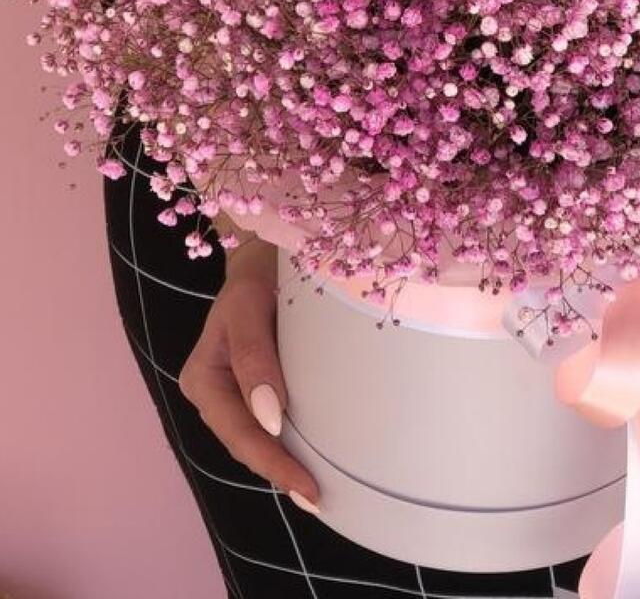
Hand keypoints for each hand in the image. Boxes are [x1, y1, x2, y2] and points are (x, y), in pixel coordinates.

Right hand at [178, 221, 320, 514]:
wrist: (262, 257)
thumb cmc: (256, 277)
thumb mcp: (250, 307)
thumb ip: (255, 357)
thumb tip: (271, 418)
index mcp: (203, 378)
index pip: (240, 432)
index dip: (272, 462)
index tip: (307, 485)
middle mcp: (211, 391)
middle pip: (245, 443)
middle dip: (278, 472)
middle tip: (318, 500)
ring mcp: (229, 392)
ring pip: (254, 439)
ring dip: (282, 464)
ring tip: (315, 491)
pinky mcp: (250, 387)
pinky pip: (265, 423)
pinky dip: (286, 442)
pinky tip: (309, 458)